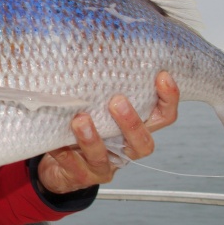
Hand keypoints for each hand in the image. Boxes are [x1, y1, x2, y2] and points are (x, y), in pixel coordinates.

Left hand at [37, 71, 178, 194]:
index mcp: (133, 131)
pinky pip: (73, 166)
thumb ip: (100, 89)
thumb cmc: (82, 129)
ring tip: (80, 120)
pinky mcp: (81, 177)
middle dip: (131, 122)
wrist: (61, 167)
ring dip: (92, 138)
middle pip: (142, 144)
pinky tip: (55, 142)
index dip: (168, 100)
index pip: (162, 117)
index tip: (162, 76)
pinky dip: (63, 152)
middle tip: (117, 101)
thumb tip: (95, 48)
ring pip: (103, 157)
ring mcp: (103, 167)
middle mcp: (124, 150)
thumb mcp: (95, 107)